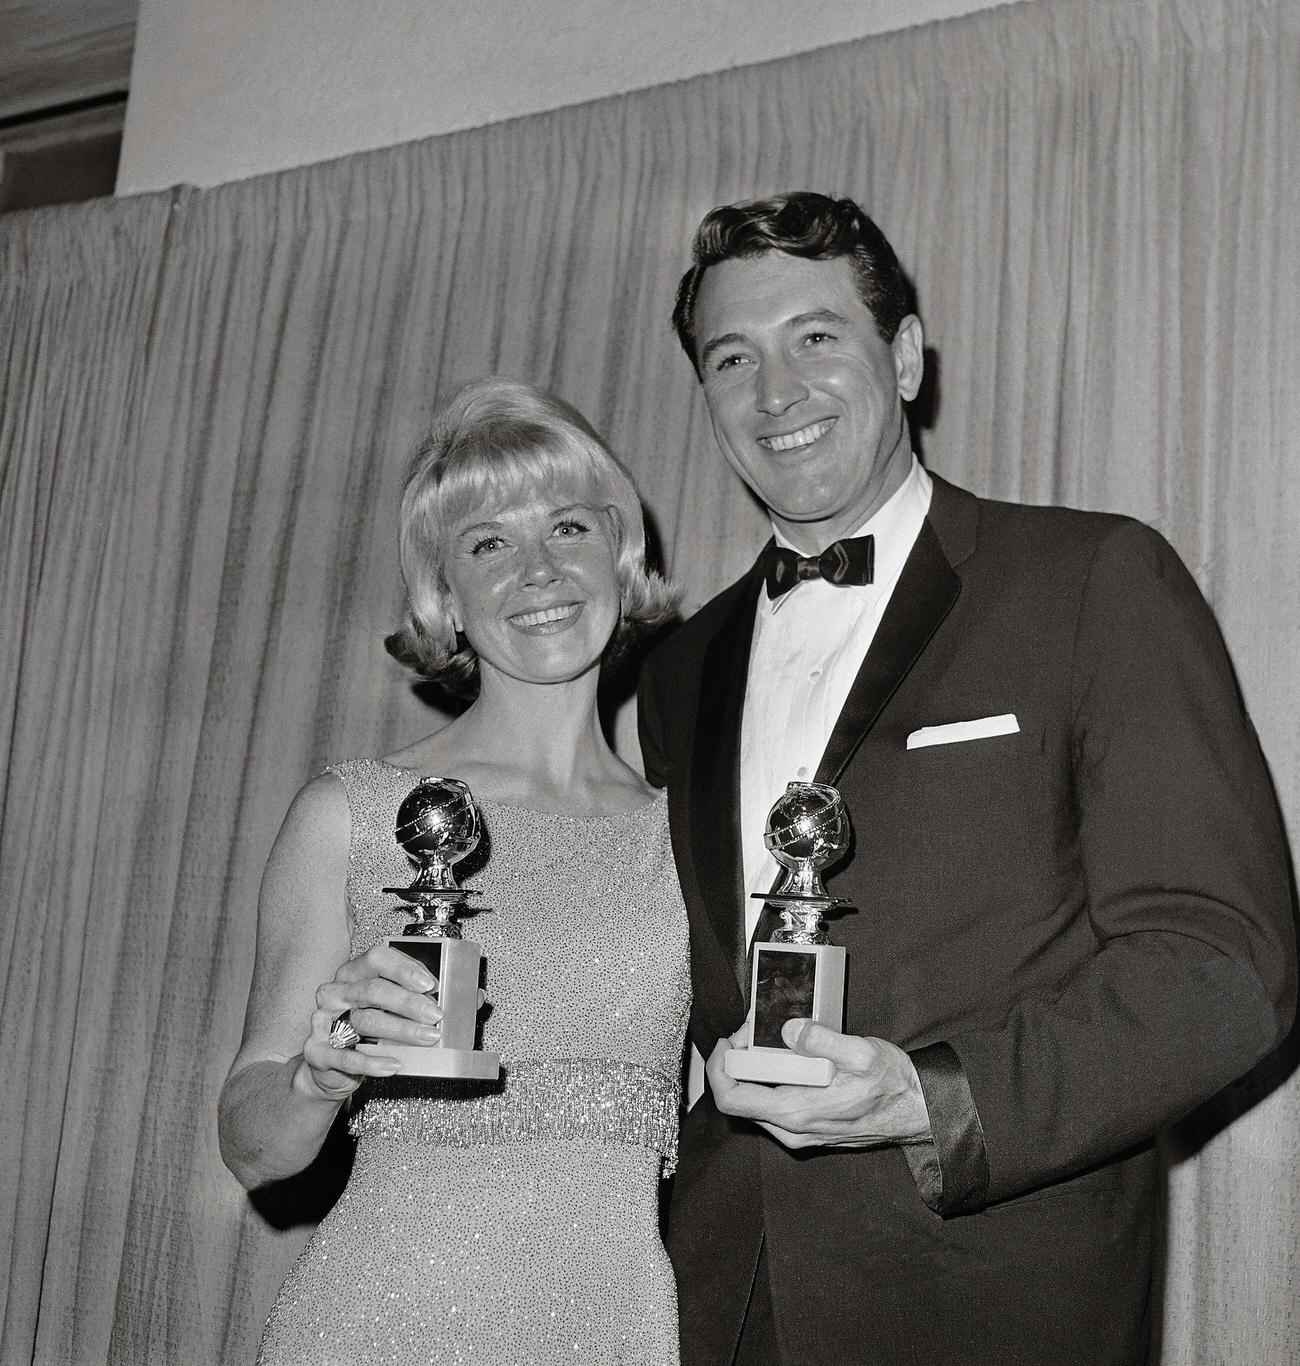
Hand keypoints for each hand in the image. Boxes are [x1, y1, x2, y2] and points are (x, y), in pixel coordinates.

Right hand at [297, 944, 464, 1099]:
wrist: (331, 1068)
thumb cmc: (368, 1032)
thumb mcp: (397, 1011)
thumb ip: (432, 1001)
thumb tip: (475, 997)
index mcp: (356, 972)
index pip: (378, 958)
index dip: (405, 969)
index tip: (431, 985)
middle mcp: (337, 991)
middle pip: (373, 990)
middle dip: (409, 1003)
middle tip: (437, 1016)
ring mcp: (323, 1019)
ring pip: (364, 1020)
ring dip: (400, 1030)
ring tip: (428, 1038)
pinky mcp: (316, 1050)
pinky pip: (345, 1055)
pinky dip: (372, 1062)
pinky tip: (395, 1064)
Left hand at [706, 1019, 933, 1150]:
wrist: (918, 1112)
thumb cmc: (892, 1085)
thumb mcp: (861, 1053)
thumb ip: (821, 1039)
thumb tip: (787, 1028)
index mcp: (796, 1112)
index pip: (731, 1099)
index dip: (719, 1068)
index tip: (729, 1040)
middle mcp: (792, 1129)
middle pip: (739, 1099)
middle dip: (738, 1061)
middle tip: (752, 1030)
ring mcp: (800, 1133)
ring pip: (756, 1103)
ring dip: (754, 1070)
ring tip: (769, 1038)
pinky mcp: (809, 1128)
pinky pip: (774, 1106)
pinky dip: (770, 1080)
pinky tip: (787, 1057)